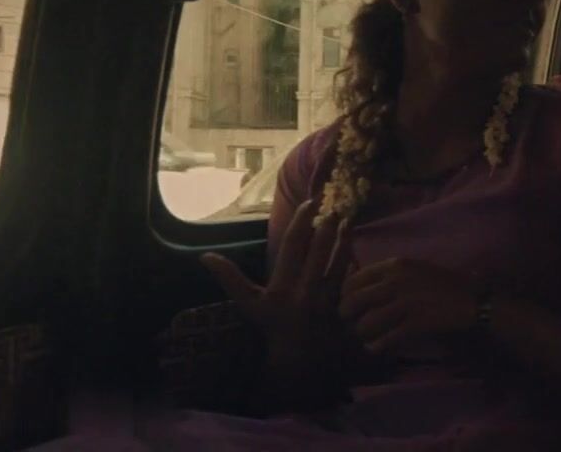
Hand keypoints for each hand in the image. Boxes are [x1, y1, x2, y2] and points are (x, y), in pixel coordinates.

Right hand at [201, 200, 352, 358]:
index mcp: (280, 289)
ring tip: (348, 220)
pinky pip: (352, 280)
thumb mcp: (249, 304)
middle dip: (326, 226)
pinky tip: (355, 245)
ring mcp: (326, 302)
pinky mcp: (342, 308)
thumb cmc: (271, 326)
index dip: (300, 222)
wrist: (297, 359)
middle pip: (318, 252)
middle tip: (333, 204)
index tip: (308, 202)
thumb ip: (230, 278)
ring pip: (339, 263)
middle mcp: (304, 294)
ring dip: (344, 239)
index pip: (291, 248)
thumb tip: (204, 256)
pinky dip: (354, 261)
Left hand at [338, 258, 479, 353]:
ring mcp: (406, 303)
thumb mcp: (413, 269)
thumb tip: (356, 281)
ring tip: (365, 338)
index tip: (348, 305)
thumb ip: (387, 274)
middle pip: (354, 301)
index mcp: (395, 265)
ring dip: (362, 333)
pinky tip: (376, 348)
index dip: (345, 295)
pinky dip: (378, 346)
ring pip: (367, 323)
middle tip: (350, 324)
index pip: (354, 279)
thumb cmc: (442, 284)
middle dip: (347, 316)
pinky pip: (386, 338)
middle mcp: (396, 281)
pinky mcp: (415, 323)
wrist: (472, 300)